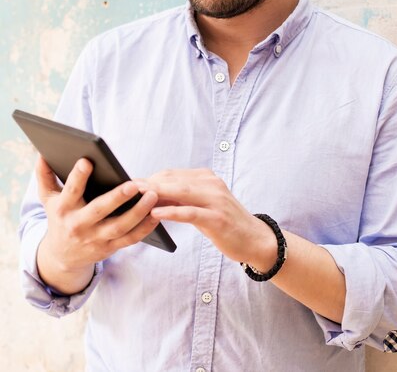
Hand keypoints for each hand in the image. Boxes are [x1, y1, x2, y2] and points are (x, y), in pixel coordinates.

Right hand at [36, 156, 158, 293]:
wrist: (62, 256)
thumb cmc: (60, 218)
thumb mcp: (48, 199)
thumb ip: (45, 176)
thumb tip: (42, 153)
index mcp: (64, 209)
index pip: (71, 191)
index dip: (78, 176)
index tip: (87, 161)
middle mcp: (79, 225)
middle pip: (99, 211)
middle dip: (116, 198)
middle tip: (133, 184)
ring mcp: (96, 238)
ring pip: (119, 227)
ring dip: (137, 212)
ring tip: (152, 195)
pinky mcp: (110, 248)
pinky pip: (130, 238)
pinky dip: (145, 228)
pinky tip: (157, 214)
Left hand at [139, 168, 276, 269]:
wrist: (254, 239)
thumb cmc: (224, 223)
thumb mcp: (202, 206)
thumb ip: (181, 199)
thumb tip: (151, 196)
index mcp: (206, 178)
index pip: (171, 174)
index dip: (149, 179)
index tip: (128, 184)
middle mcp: (211, 184)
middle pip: (173, 180)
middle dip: (148, 184)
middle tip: (125, 189)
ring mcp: (216, 200)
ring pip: (180, 192)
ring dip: (156, 194)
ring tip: (135, 197)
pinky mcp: (218, 218)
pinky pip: (190, 212)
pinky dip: (171, 211)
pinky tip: (155, 214)